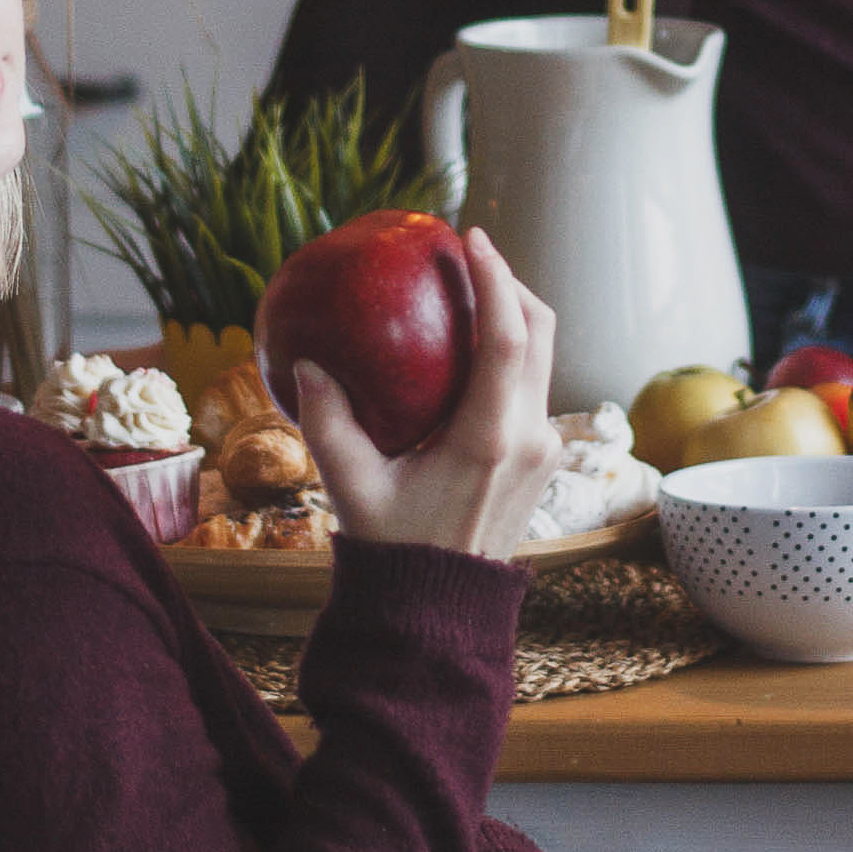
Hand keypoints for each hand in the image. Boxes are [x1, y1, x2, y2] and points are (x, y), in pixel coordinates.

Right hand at [294, 228, 560, 560]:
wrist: (439, 612)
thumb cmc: (393, 551)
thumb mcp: (350, 485)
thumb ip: (327, 421)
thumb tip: (309, 360)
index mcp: (488, 439)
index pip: (507, 337)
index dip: (495, 278)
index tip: (472, 239)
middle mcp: (528, 437)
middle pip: (540, 332)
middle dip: (511, 282)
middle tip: (470, 254)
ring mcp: (543, 449)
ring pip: (542, 358)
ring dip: (512, 317)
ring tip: (466, 294)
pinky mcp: (541, 459)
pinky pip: (531, 387)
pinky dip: (508, 355)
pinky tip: (466, 350)